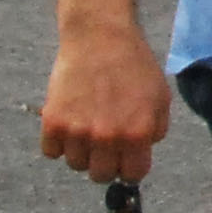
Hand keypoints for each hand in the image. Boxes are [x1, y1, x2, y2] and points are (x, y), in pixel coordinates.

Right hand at [39, 23, 174, 182]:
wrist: (100, 36)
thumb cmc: (134, 64)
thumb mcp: (160, 96)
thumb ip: (155, 129)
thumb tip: (142, 152)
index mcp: (137, 133)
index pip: (133, 175)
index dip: (130, 166)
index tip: (126, 157)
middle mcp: (107, 137)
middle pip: (101, 176)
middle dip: (105, 162)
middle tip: (104, 142)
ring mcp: (78, 131)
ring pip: (76, 165)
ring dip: (81, 150)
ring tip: (87, 124)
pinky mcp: (53, 122)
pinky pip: (51, 152)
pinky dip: (58, 141)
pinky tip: (69, 121)